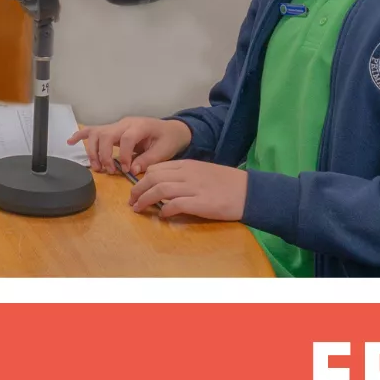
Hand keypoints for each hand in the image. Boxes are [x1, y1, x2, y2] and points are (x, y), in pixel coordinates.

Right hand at [66, 116, 191, 175]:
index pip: (126, 138)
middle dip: (104, 154)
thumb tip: (132, 170)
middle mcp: (126, 123)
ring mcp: (118, 125)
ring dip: (93, 151)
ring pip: (97, 133)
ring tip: (98, 168)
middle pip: (107, 134)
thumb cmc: (168, 140)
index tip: (126, 170)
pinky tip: (70, 142)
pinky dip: (81, 135)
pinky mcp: (113, 129)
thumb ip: (148, 160)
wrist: (171, 130)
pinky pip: (94, 130)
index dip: (124, 156)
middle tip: (109, 171)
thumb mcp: (164, 151)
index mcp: (141, 126)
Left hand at [128, 160, 248, 220]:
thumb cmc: (227, 183)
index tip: (136, 190)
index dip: (142, 179)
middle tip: (131, 201)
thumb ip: (184, 177)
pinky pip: (175, 204)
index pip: (157, 168)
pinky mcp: (200, 202)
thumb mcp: (202, 173)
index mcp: (187, 165)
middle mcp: (187, 173)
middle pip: (153, 177)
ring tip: (137, 209)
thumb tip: (164, 187)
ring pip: (160, 189)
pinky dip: (164, 209)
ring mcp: (193, 187)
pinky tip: (162, 214)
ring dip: (145, 200)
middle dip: (138, 189)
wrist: (248, 191)